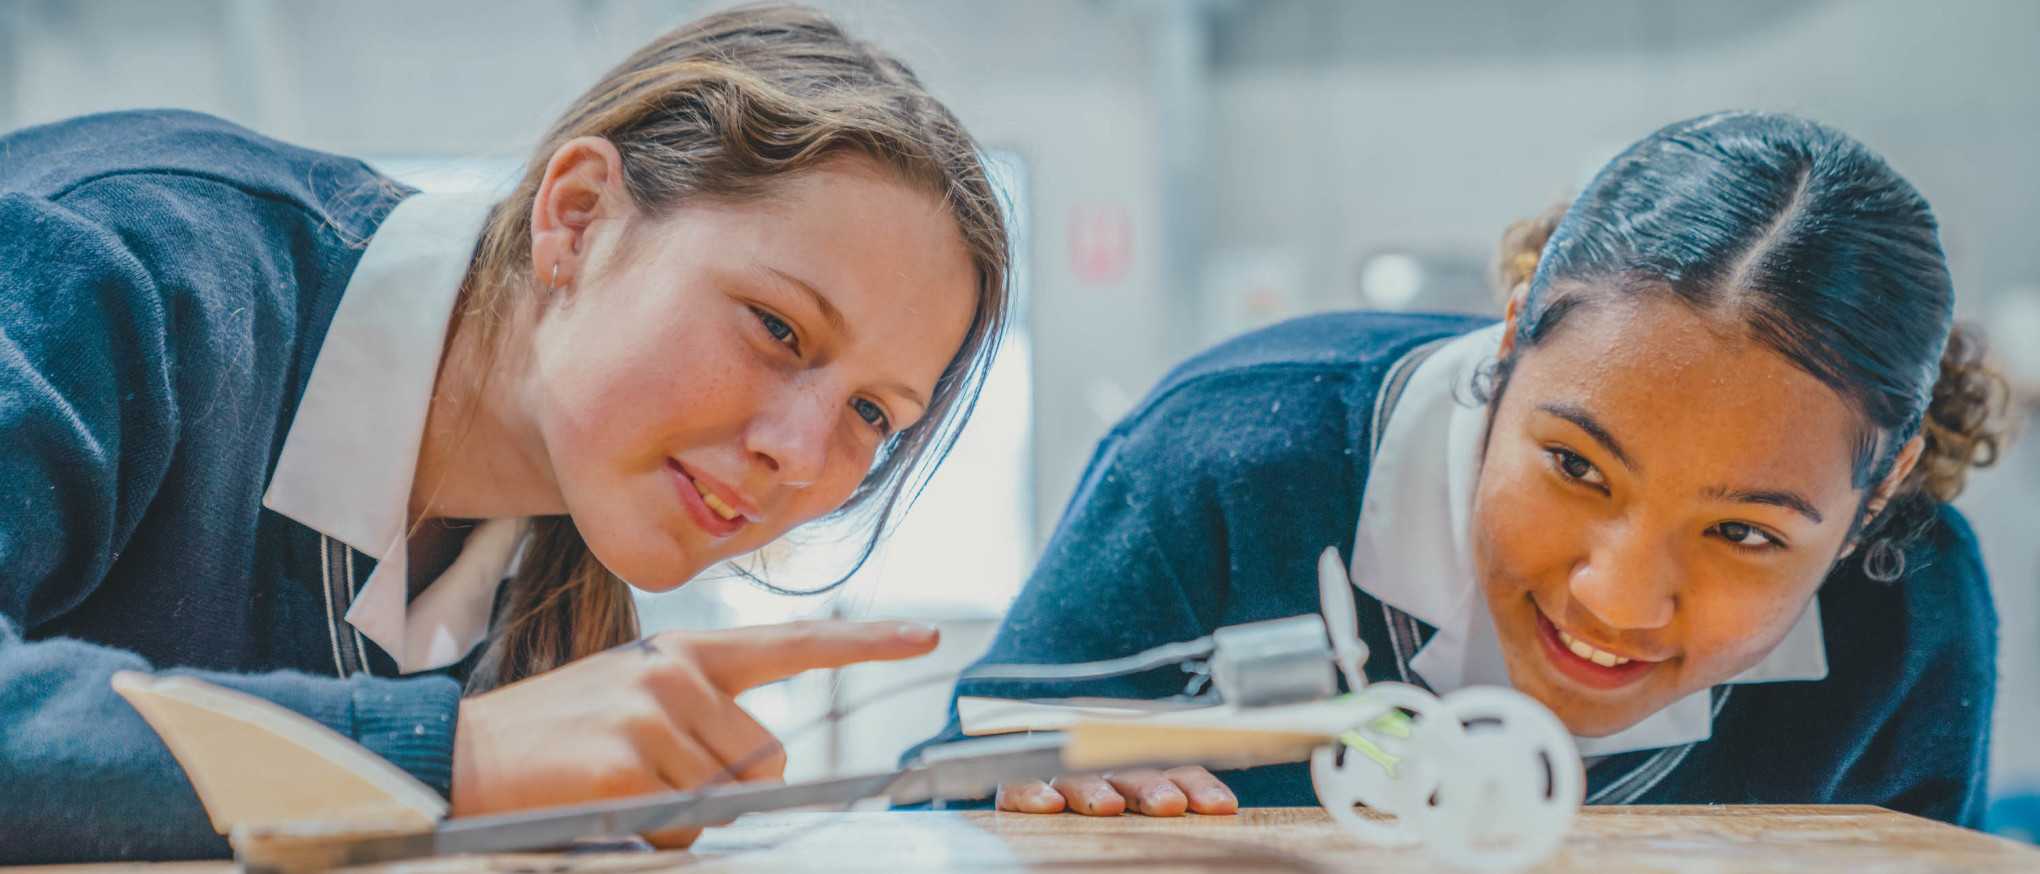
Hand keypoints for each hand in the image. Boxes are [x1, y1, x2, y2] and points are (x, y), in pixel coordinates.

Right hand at [450, 620, 938, 846]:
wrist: (461, 752)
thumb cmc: (556, 738)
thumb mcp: (632, 700)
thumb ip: (700, 717)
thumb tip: (757, 770)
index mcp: (686, 652)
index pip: (792, 643)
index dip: (865, 643)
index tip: (926, 634)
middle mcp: (680, 672)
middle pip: (769, 759)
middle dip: (727, 789)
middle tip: (652, 779)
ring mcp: (656, 712)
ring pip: (728, 799)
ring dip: (683, 815)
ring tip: (619, 787)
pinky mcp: (632, 759)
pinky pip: (684, 823)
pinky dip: (652, 831)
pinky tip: (604, 802)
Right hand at [996, 766, 1237, 816]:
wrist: (1015, 785)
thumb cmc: (1103, 803)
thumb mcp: (1138, 804)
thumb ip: (1166, 805)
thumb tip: (1219, 817)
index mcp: (1139, 775)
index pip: (1175, 771)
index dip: (1198, 786)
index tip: (1221, 808)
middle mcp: (1103, 772)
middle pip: (1129, 772)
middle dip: (1151, 787)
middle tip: (1169, 805)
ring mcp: (1059, 779)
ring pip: (1077, 776)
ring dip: (1094, 790)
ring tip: (1109, 806)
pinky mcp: (1014, 788)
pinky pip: (1019, 786)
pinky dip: (1032, 792)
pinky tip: (1049, 805)